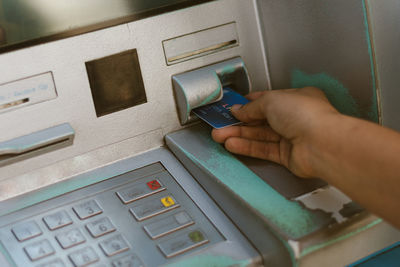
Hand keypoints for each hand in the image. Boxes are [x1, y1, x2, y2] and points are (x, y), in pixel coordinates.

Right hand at [212, 87, 339, 177]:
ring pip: (259, 136)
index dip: (248, 103)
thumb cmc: (307, 115)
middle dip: (239, 121)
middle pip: (260, 120)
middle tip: (220, 124)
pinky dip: (247, 147)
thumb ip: (251, 107)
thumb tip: (238, 110)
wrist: (322, 144)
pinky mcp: (287, 156)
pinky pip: (262, 150)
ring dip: (239, 135)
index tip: (232, 106)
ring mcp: (291, 137)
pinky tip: (233, 144)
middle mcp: (294, 117)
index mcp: (295, 98)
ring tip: (220, 135)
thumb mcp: (272, 101)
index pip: (267, 100)